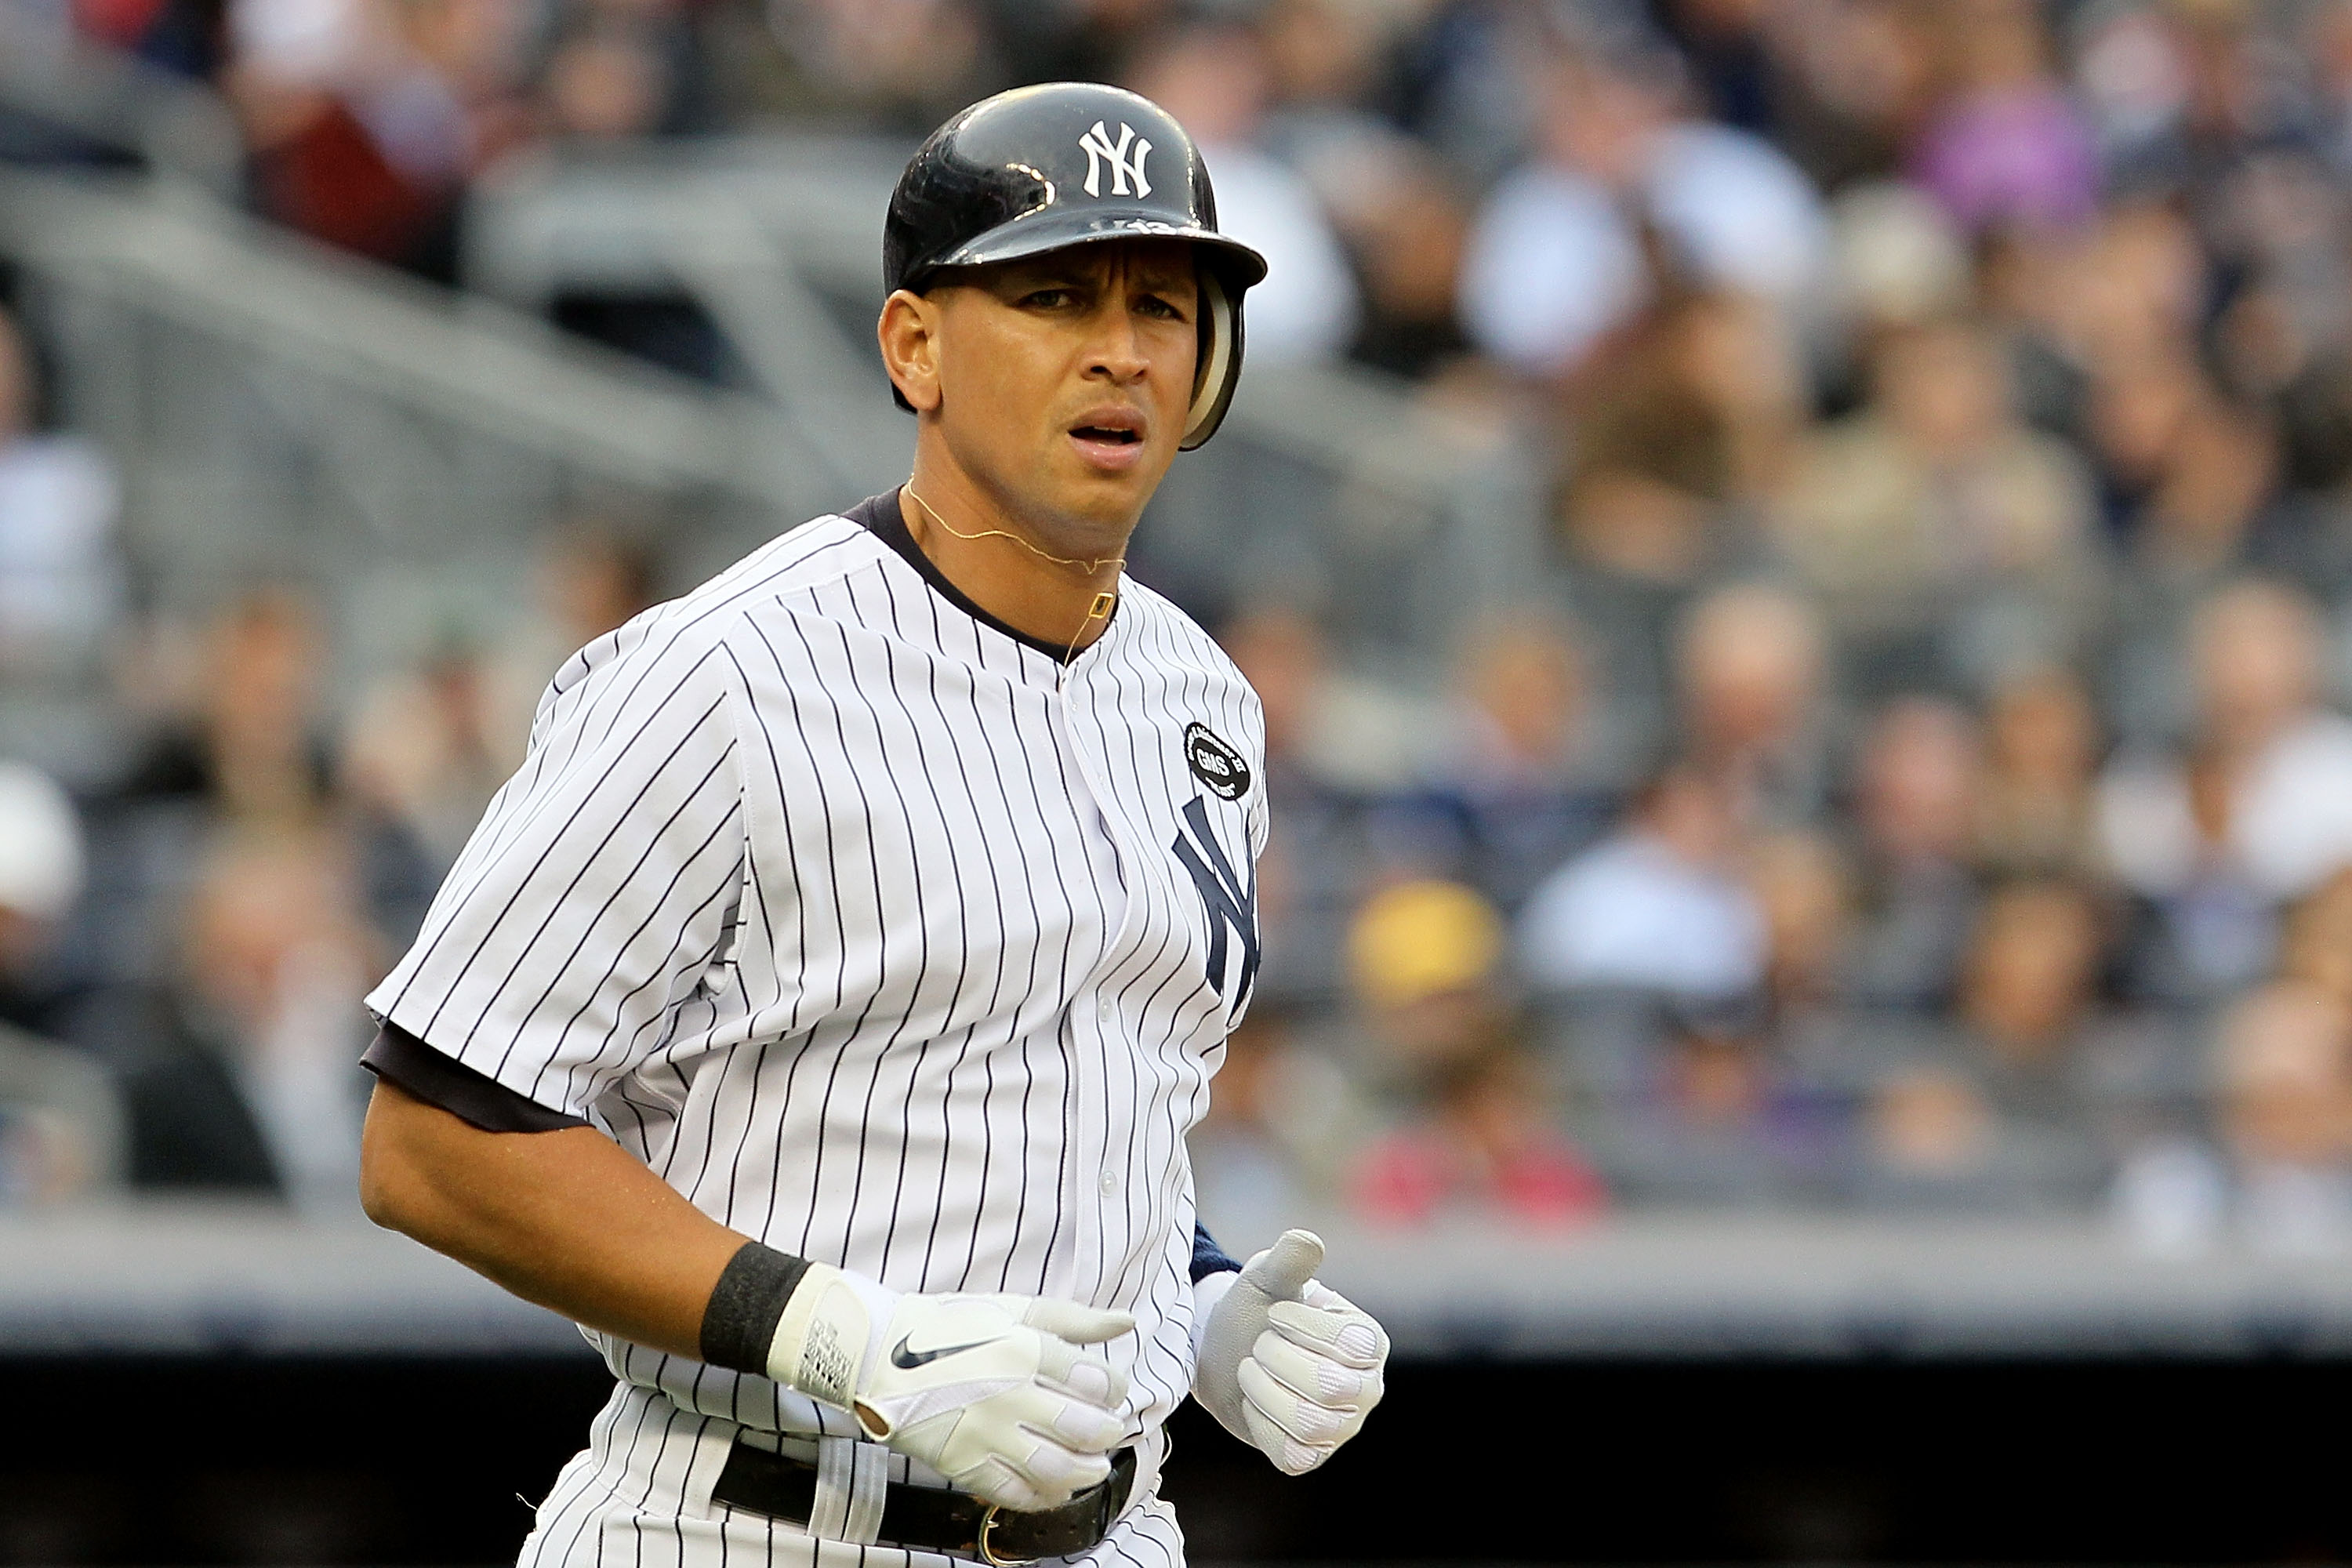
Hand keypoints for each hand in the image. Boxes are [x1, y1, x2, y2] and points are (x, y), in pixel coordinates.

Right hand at [767, 1267, 1134, 1510]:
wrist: (877, 1353)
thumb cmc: (949, 1327)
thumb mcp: (1013, 1309)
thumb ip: (1074, 1319)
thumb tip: (1126, 1322)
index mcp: (1025, 1349)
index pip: (1095, 1380)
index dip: (1113, 1389)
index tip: (1110, 1390)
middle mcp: (1010, 1394)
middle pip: (1084, 1427)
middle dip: (1107, 1432)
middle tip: (1109, 1430)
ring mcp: (986, 1434)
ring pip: (1055, 1467)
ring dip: (1085, 1470)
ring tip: (1092, 1465)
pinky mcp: (963, 1464)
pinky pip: (1015, 1492)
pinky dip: (1044, 1496)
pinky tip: (1055, 1487)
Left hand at [1192, 1230, 1387, 1473]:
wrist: (1226, 1351)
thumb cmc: (1257, 1310)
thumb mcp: (1268, 1278)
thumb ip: (1289, 1259)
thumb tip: (1307, 1241)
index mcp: (1368, 1341)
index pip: (1349, 1343)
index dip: (1301, 1328)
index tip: (1275, 1314)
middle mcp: (1366, 1388)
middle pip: (1329, 1386)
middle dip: (1276, 1359)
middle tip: (1258, 1344)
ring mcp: (1341, 1428)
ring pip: (1308, 1422)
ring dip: (1264, 1390)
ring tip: (1250, 1370)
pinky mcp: (1311, 1456)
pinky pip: (1291, 1453)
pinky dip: (1260, 1424)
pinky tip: (1254, 1403)